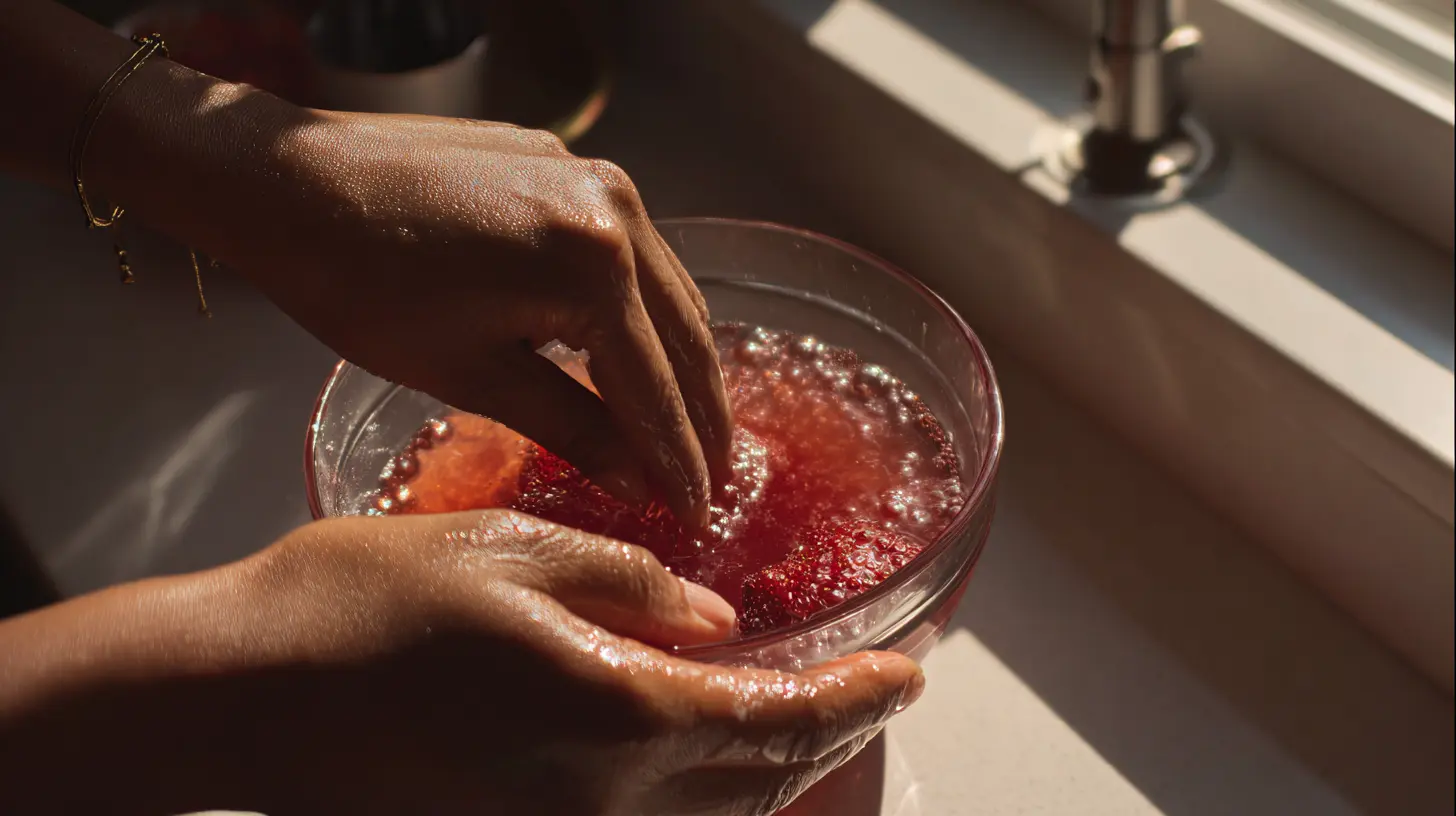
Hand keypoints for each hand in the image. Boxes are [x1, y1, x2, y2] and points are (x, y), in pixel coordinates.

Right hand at [0, 510, 923, 815]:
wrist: (240, 693)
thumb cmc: (363, 605)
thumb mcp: (511, 549)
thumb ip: (629, 582)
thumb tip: (712, 613)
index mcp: (615, 713)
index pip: (779, 720)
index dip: (856, 696)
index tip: (909, 671)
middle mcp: (601, 798)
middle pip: (757, 785)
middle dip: (826, 738)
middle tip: (866, 691)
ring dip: (767, 774)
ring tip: (795, 718)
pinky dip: (695, 793)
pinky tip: (692, 748)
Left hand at [235, 113, 730, 527]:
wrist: (289, 181)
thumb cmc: (360, 286)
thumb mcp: (472, 376)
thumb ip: (573, 428)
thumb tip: (639, 483)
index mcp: (593, 267)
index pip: (655, 388)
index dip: (679, 463)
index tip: (698, 520)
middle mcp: (617, 211)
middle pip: (685, 337)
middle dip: (704, 420)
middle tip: (718, 487)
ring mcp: (599, 180)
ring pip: (672, 292)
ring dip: (686, 366)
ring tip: (699, 434)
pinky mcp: (574, 167)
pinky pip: (637, 255)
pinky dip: (651, 314)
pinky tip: (650, 354)